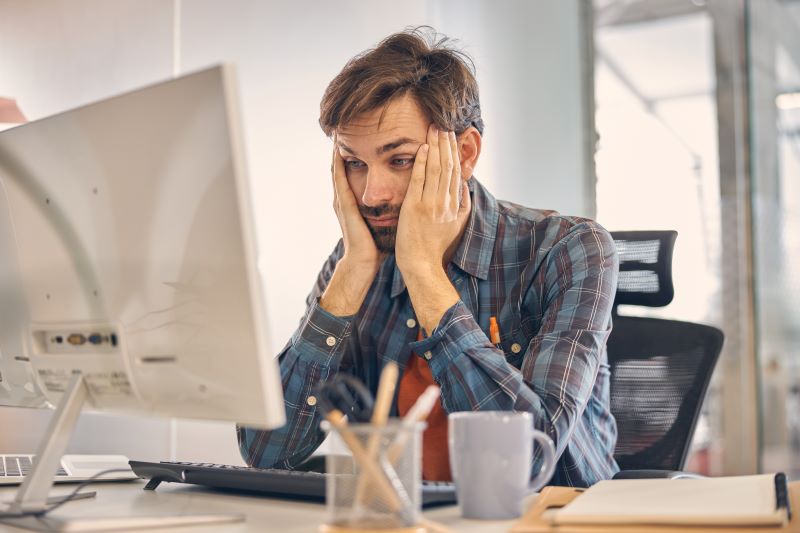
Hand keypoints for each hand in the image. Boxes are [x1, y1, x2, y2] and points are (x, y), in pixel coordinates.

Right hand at [320, 138, 383, 315]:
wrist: (363, 262)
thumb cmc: (376, 245)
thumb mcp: (383, 219)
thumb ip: (388, 205)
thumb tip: (405, 194)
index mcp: (355, 200)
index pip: (353, 171)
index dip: (355, 152)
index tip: (361, 134)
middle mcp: (345, 197)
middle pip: (343, 165)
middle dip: (343, 147)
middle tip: (344, 125)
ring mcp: (342, 200)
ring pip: (338, 169)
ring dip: (337, 150)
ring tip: (339, 131)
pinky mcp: (343, 205)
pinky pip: (339, 180)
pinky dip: (337, 164)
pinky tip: (338, 150)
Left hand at [395, 126, 470, 276]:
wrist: (422, 266)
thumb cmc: (437, 248)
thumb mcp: (457, 225)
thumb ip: (462, 204)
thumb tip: (464, 184)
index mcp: (455, 206)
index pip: (455, 173)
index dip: (454, 152)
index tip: (452, 137)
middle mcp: (444, 203)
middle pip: (447, 166)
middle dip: (446, 144)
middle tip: (443, 125)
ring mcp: (430, 204)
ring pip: (435, 169)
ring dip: (434, 147)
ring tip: (433, 129)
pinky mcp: (414, 208)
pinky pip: (419, 180)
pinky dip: (421, 163)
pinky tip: (422, 148)